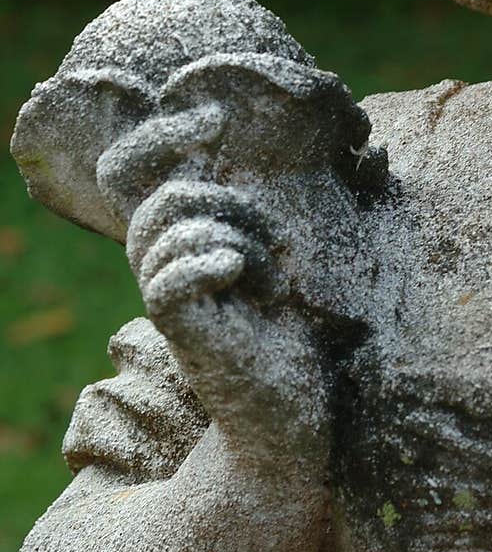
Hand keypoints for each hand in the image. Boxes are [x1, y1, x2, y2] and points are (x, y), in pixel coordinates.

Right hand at [96, 104, 327, 471]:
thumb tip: (293, 156)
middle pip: (164, 197)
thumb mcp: (283, 264)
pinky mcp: (188, 336)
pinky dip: (212, 264)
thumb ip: (257, 216)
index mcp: (186, 249)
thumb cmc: (297, 348)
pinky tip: (245, 278)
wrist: (294, 431)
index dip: (158, 137)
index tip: (215, 120)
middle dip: (227, 201)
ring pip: (168, 230)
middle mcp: (169, 272)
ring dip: (237, 239)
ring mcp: (174, 305)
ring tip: (273, 283)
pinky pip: (171, 281)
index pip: (134, 177)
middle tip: (274, 246)